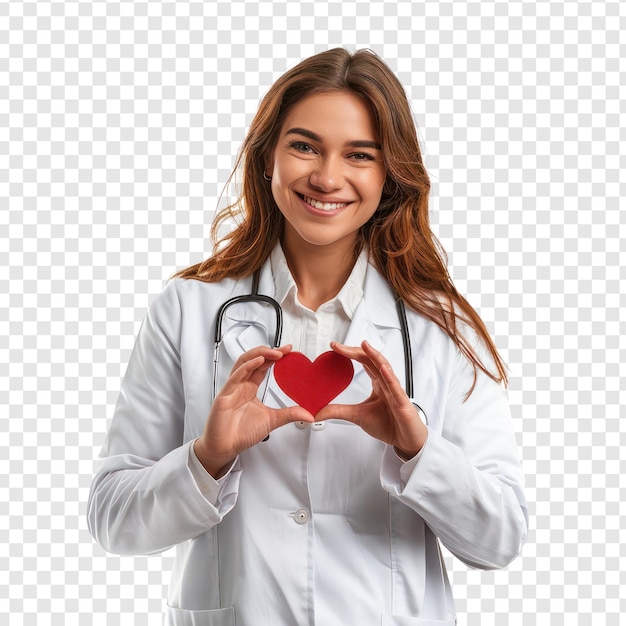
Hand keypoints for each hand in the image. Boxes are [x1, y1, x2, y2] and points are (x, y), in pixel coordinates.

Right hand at [195, 345, 313, 476]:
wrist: (225, 447)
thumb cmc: (241, 433)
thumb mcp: (272, 420)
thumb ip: (290, 414)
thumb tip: (308, 414)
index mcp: (249, 388)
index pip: (262, 366)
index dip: (274, 356)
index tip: (288, 351)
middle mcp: (240, 385)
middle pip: (253, 359)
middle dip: (268, 351)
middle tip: (284, 350)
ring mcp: (232, 388)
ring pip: (243, 363)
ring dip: (259, 354)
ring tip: (274, 353)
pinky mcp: (224, 395)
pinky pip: (235, 377)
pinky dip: (247, 367)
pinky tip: (258, 361)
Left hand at [316, 340, 427, 458]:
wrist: (405, 441)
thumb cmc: (387, 425)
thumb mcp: (357, 416)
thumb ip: (338, 411)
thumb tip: (317, 412)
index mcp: (378, 383)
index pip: (364, 362)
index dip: (350, 353)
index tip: (334, 347)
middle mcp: (387, 383)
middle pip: (372, 360)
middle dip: (356, 351)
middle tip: (339, 346)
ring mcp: (395, 391)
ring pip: (385, 369)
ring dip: (374, 356)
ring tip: (363, 346)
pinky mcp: (402, 403)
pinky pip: (396, 388)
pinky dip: (390, 377)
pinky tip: (383, 369)